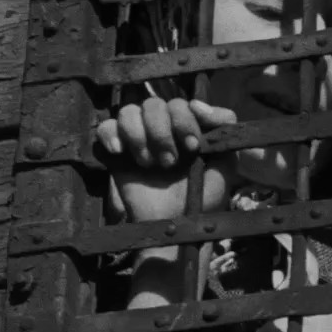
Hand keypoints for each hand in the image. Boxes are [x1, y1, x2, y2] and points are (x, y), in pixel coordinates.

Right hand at [96, 97, 238, 222]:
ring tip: (149, 164)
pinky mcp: (116, 153)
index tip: (192, 146)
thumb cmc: (202, 198)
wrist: (175, 226)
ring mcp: (138, 138)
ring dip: (140, 135)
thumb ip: (225, 129)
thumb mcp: (225, 164)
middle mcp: (162, 128)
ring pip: (129, 111)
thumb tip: (197, 104)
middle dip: (162, 132)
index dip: (185, 120)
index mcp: (186, 127)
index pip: (180, 104)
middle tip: (170, 163)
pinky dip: (111, 134)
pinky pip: (106, 127)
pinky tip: (121, 152)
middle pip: (154, 104)